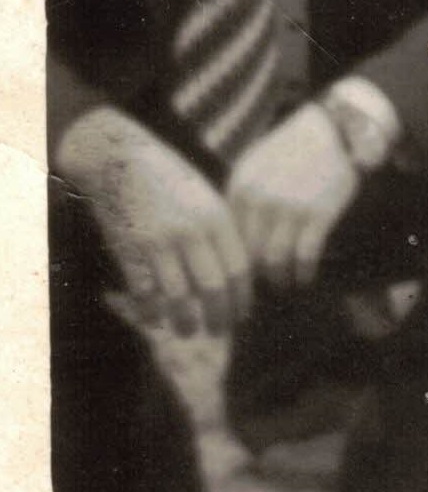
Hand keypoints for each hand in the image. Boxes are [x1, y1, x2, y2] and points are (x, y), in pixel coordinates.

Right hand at [60, 109, 251, 337]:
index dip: (243, 298)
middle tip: (220, 330)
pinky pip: (144, 293)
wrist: (121, 160)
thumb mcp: (206, 198)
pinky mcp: (129, 250)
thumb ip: (221, 231)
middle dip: (220, 316)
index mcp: (217, 218)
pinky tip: (156, 321)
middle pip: (215, 288)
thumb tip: (238, 272)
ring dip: (186, 321)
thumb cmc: (169, 180)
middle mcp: (192, 232)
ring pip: (179, 297)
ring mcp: (159, 242)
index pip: (240, 269)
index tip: (242, 314)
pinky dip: (151, 312)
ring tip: (191, 332)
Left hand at [224, 101, 366, 291]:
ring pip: (276, 260)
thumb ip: (239, 198)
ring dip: (280, 279)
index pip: (229, 238)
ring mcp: (290, 208)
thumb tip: (231, 236)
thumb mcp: (253, 165)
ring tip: (286, 284)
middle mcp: (261, 201)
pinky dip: (303, 273)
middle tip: (264, 286)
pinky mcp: (319, 214)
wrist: (332, 127)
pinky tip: (305, 278)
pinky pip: (305, 255)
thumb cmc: (291, 148)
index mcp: (240, 189)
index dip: (236, 260)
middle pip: (249, 253)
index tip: (244, 273)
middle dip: (256, 276)